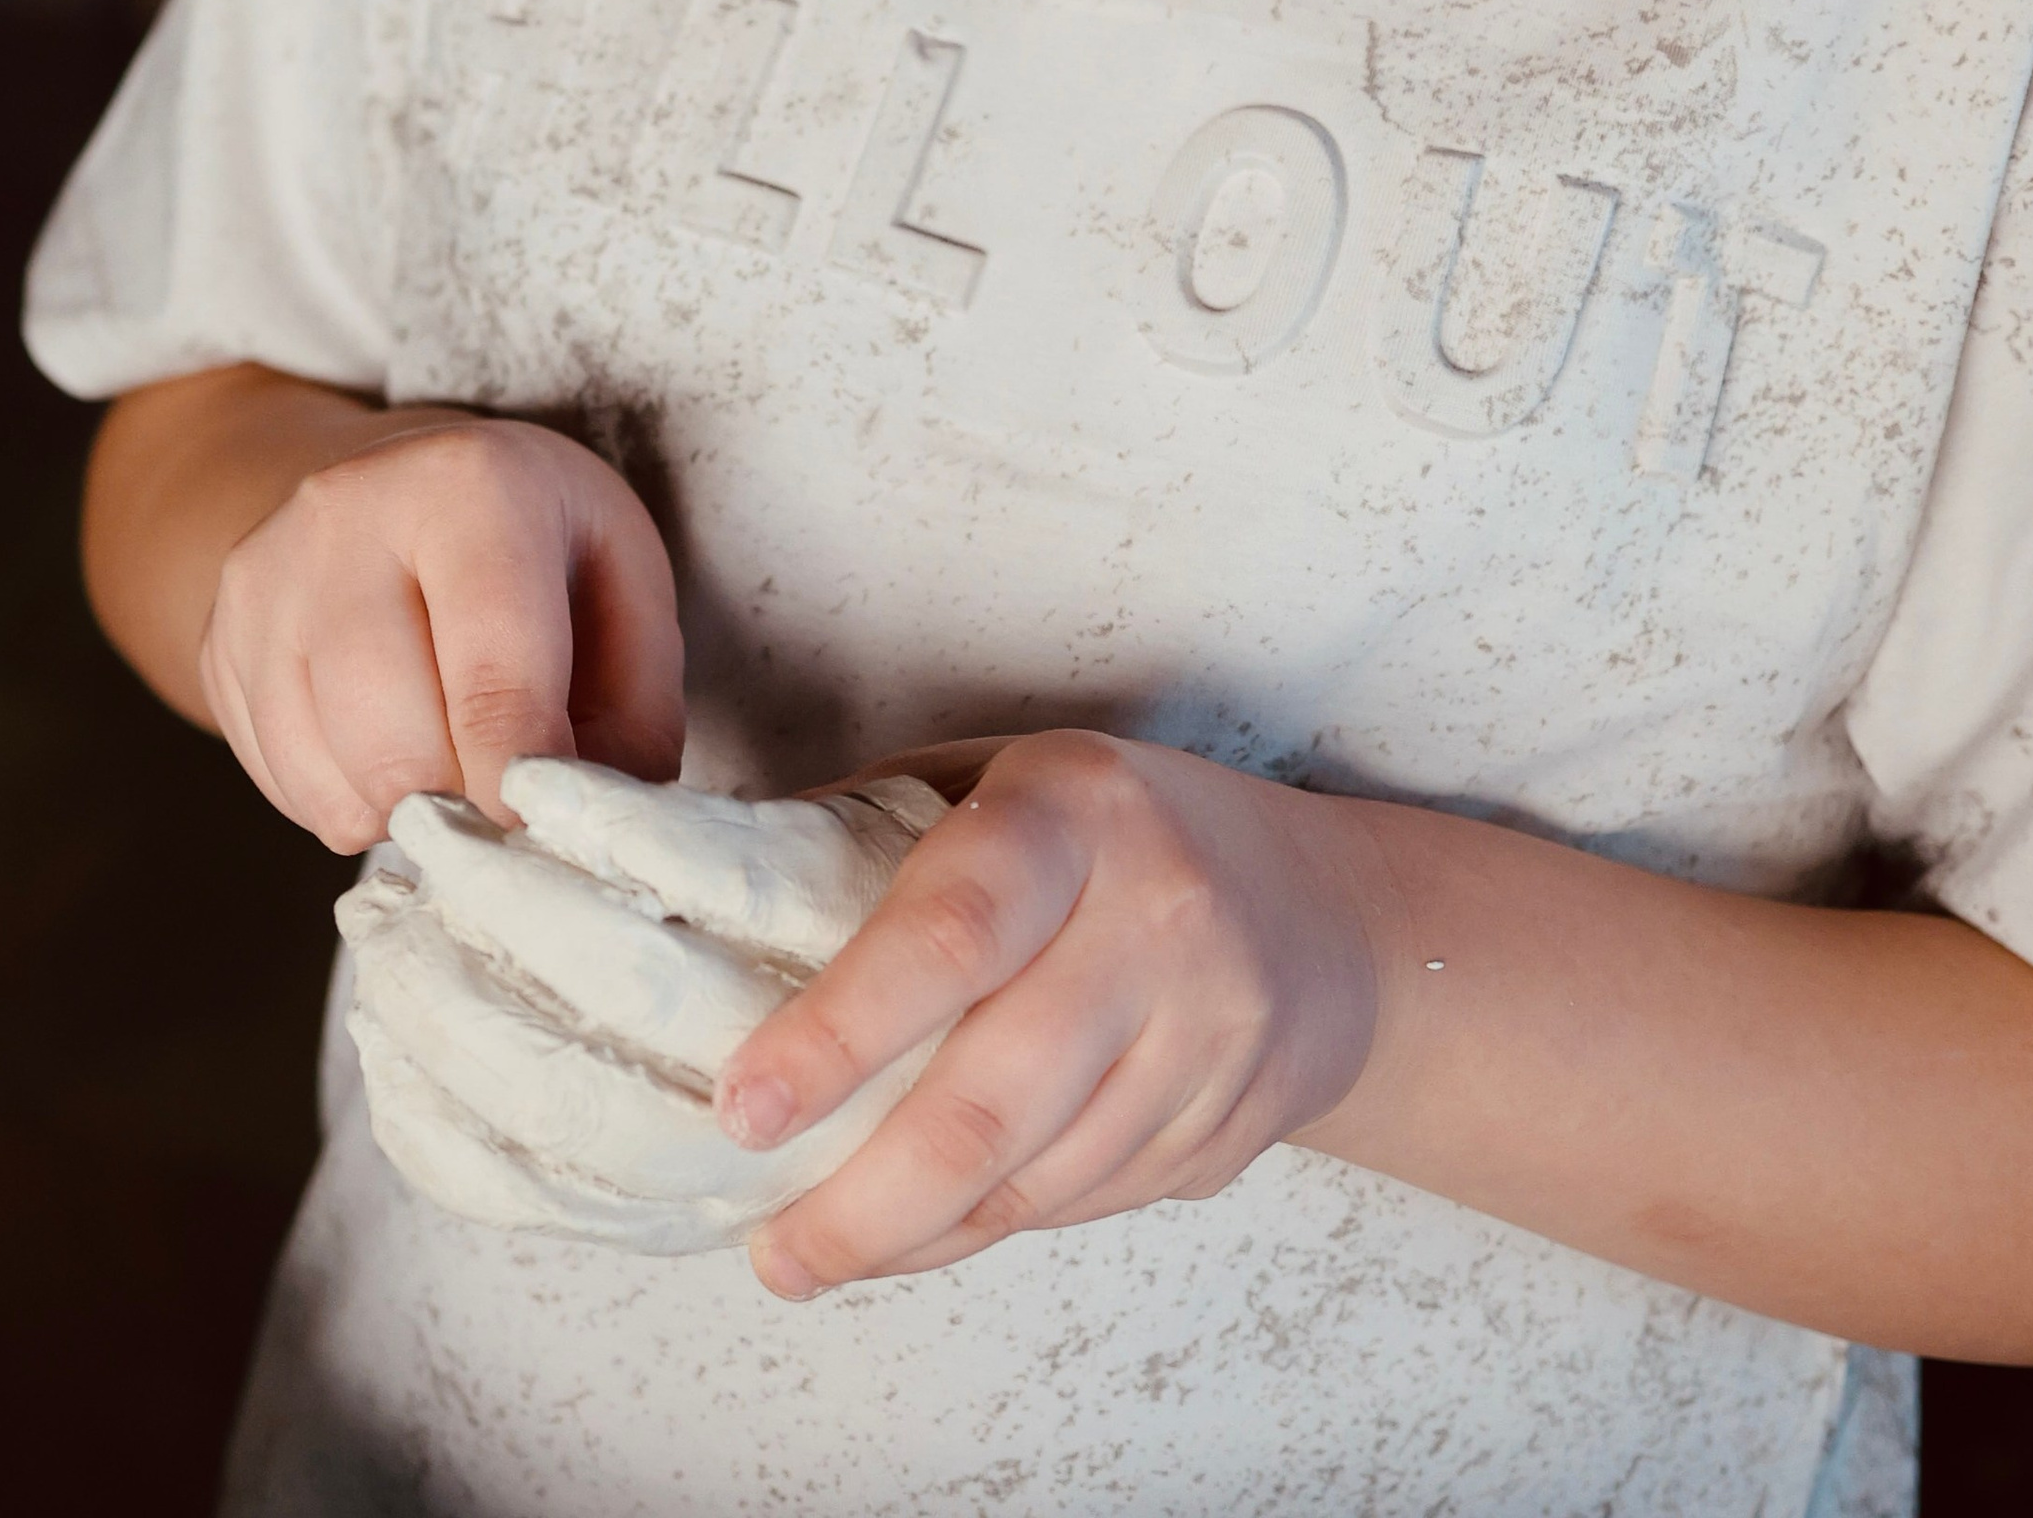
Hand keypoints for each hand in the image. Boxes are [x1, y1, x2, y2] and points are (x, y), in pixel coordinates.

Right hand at [199, 409, 684, 848]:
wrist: (399, 482)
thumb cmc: (535, 544)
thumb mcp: (625, 586)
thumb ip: (634, 711)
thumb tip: (593, 836)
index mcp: (470, 485)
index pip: (492, 670)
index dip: (522, 781)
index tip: (544, 832)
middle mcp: (348, 514)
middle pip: (392, 733)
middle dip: (459, 806)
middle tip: (504, 814)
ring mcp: (267, 577)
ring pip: (327, 768)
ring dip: (402, 813)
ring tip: (452, 776)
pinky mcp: (219, 637)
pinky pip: (280, 779)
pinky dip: (346, 805)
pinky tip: (389, 760)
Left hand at [712, 730, 1385, 1295]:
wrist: (1324, 916)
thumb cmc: (1111, 833)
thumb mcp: (999, 781)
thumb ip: (872, 838)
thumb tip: (708, 909)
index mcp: (1073, 814)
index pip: (948, 934)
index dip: (837, 1032)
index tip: (743, 1110)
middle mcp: (1156, 922)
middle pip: (992, 1099)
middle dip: (863, 1201)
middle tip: (771, 1248)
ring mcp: (1207, 1040)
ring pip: (1037, 1181)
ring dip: (913, 1237)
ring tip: (815, 1252)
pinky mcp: (1228, 1135)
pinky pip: (1082, 1209)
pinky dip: (987, 1231)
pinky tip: (925, 1229)